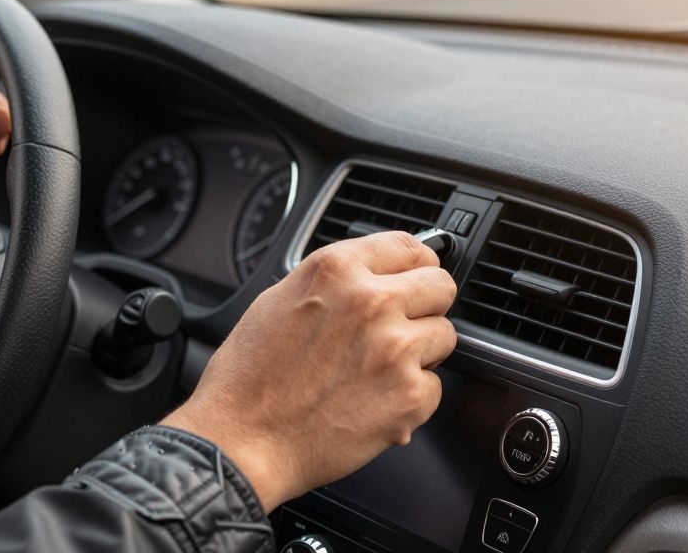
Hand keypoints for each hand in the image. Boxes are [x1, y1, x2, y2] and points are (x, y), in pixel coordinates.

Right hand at [163, 231, 457, 510]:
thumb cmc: (250, 378)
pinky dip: (411, 398)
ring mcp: (395, 348)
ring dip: (420, 353)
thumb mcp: (280, 299)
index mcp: (337, 270)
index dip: (417, 264)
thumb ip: (335, 281)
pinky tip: (373, 401)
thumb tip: (373, 275)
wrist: (243, 440)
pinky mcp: (410, 395)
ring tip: (378, 370)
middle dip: (425, 306)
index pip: (410, 246)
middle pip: (440, 286)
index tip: (416, 276)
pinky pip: (434, 387)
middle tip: (401, 327)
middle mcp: (371, 301)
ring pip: (444, 336)